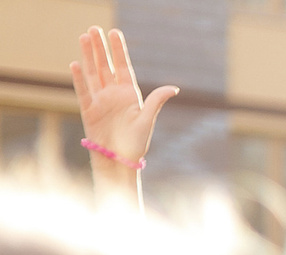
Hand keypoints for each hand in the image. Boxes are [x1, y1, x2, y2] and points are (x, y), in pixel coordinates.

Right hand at [71, 27, 175, 166]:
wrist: (119, 161)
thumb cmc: (136, 144)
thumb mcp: (147, 120)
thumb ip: (156, 101)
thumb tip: (174, 88)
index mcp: (129, 94)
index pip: (122, 67)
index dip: (118, 50)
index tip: (114, 32)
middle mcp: (114, 94)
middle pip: (105, 65)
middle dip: (100, 47)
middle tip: (94, 29)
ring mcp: (100, 100)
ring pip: (92, 73)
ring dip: (88, 56)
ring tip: (83, 37)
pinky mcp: (88, 109)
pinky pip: (82, 91)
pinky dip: (79, 78)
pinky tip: (76, 63)